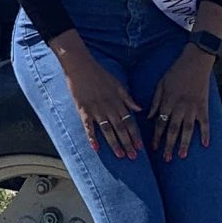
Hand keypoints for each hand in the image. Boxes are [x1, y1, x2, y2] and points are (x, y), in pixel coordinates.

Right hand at [55, 36, 141, 158]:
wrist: (81, 66)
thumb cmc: (99, 73)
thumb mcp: (118, 84)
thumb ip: (128, 98)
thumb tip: (140, 110)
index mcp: (118, 101)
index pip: (130, 121)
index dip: (135, 135)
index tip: (140, 146)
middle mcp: (109, 107)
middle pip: (121, 128)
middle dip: (128, 143)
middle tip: (133, 156)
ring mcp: (96, 109)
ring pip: (108, 130)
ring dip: (114, 143)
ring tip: (120, 155)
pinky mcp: (83, 110)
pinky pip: (88, 127)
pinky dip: (92, 138)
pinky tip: (96, 148)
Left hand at [149, 46, 215, 158]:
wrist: (196, 61)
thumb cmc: (176, 71)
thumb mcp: (160, 84)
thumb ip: (155, 102)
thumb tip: (149, 117)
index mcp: (168, 102)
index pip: (160, 123)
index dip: (156, 136)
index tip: (153, 148)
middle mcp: (180, 107)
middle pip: (173, 130)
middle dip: (169, 145)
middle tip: (166, 158)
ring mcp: (193, 108)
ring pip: (188, 129)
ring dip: (184, 143)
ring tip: (182, 155)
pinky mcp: (204, 106)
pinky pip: (205, 123)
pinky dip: (206, 134)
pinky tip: (205, 145)